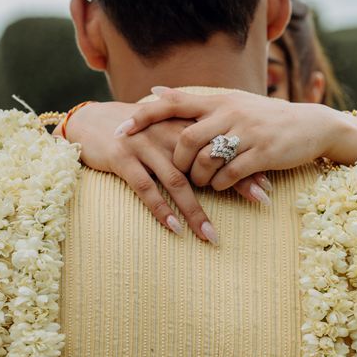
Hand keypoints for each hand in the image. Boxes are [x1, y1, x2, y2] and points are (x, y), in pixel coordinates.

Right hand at [62, 101, 270, 243]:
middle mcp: (167, 133)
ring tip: (211, 235)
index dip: (244, 165)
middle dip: (236, 183)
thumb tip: (224, 166)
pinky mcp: (122, 158)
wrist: (88, 121)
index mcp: (182, 125)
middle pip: (207, 161)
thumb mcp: (164, 129)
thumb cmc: (133, 131)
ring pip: (177, 181)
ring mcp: (144, 145)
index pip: (219, 146)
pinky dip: (161, 209)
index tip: (268, 184)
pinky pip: (145, 188)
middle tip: (261, 202)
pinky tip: (175, 228)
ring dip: (196, 211)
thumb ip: (191, 142)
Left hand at [114, 87, 356, 190]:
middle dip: (177, 161)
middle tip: (180, 172)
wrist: (312, 125)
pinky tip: (225, 185)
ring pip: (206, 159)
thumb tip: (154, 92)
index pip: (173, 102)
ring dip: (200, 177)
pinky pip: (230, 174)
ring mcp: (248, 133)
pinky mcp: (264, 154)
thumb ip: (193, 101)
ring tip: (205, 182)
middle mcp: (230, 112)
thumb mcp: (230, 102)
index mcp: (219, 99)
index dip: (144, 116)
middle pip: (185, 139)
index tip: (120, 130)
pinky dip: (222, 184)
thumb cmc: (264, 117)